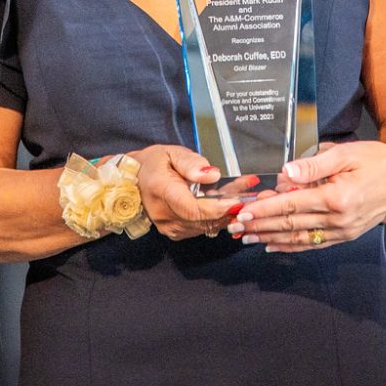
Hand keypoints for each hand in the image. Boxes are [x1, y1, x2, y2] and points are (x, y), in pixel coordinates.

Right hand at [131, 145, 255, 239]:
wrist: (132, 182)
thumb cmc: (152, 164)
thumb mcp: (171, 153)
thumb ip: (192, 163)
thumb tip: (212, 175)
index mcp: (162, 191)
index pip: (193, 209)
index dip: (218, 208)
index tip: (239, 201)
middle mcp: (164, 215)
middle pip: (204, 220)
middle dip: (231, 210)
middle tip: (253, 198)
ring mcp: (169, 227)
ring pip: (205, 226)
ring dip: (227, 214)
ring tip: (246, 197)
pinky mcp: (175, 232)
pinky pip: (201, 228)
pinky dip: (217, 218)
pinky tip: (229, 206)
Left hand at [229, 140, 385, 251]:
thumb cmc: (376, 161)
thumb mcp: (345, 154)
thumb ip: (314, 165)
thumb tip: (286, 173)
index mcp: (336, 197)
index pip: (291, 205)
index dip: (264, 209)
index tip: (243, 212)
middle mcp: (338, 219)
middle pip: (290, 225)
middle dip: (259, 226)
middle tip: (235, 227)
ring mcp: (342, 231)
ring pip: (299, 238)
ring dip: (270, 238)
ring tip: (247, 238)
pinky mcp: (345, 236)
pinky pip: (313, 245)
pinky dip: (291, 247)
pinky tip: (274, 245)